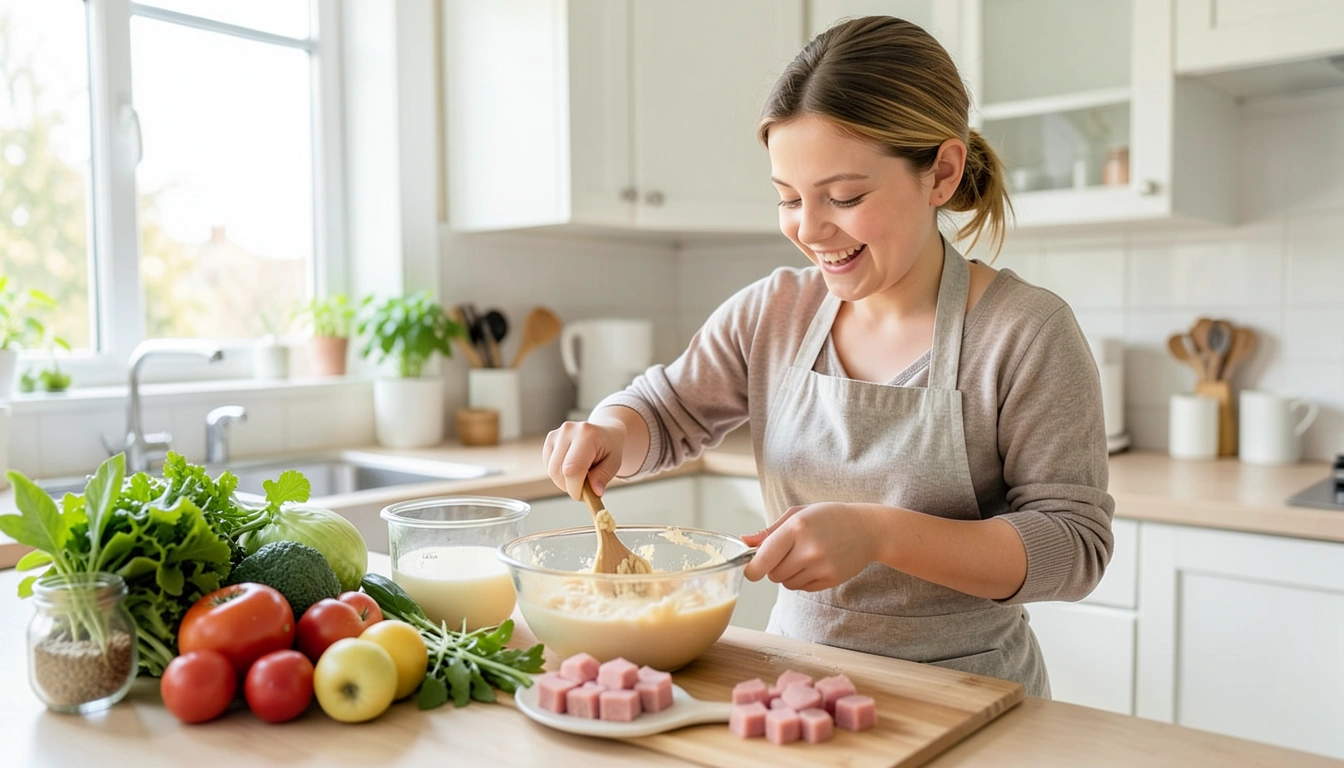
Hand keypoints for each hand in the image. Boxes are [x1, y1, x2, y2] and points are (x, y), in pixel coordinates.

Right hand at [543, 420, 625, 499]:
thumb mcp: (614, 463)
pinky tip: (572, 469)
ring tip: (580, 477)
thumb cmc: (609, 447)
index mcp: (587, 435)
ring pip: (551, 471)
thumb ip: (603, 476)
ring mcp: (557, 434)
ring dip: (564, 481)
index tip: (583, 496)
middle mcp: (569, 431)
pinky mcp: (550, 439)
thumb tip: (595, 492)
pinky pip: (549, 466)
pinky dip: (559, 474)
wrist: (605, 432)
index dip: (575, 488)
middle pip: (558, 471)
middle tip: (584, 489)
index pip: (572, 468)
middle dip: (570, 487)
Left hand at [740, 502, 885, 591]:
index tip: (750, 568)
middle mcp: (809, 549)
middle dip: (772, 567)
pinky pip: (801, 588)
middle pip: (772, 574)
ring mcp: (821, 567)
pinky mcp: (830, 580)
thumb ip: (769, 532)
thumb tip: (744, 542)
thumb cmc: (828, 517)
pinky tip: (814, 564)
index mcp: (797, 528)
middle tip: (786, 553)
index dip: (751, 568)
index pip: (763, 559)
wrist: (867, 529)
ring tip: (803, 556)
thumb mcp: (798, 514)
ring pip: (786, 583)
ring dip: (787, 574)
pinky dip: (801, 579)